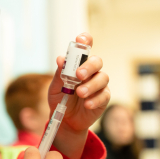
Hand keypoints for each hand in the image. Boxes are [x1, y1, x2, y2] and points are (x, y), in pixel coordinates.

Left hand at [49, 33, 109, 158]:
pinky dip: (95, 99)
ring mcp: (99, 84)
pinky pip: (104, 95)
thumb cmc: (60, 99)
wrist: (65, 119)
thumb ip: (59, 74)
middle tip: (78, 75)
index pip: (84, 49)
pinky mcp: (103, 98)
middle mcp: (91, 72)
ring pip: (103, 78)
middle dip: (88, 66)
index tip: (81, 39)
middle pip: (97, 62)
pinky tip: (86, 104)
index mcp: (78, 65)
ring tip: (80, 94)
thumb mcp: (55, 87)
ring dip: (91, 85)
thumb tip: (61, 59)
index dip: (85, 41)